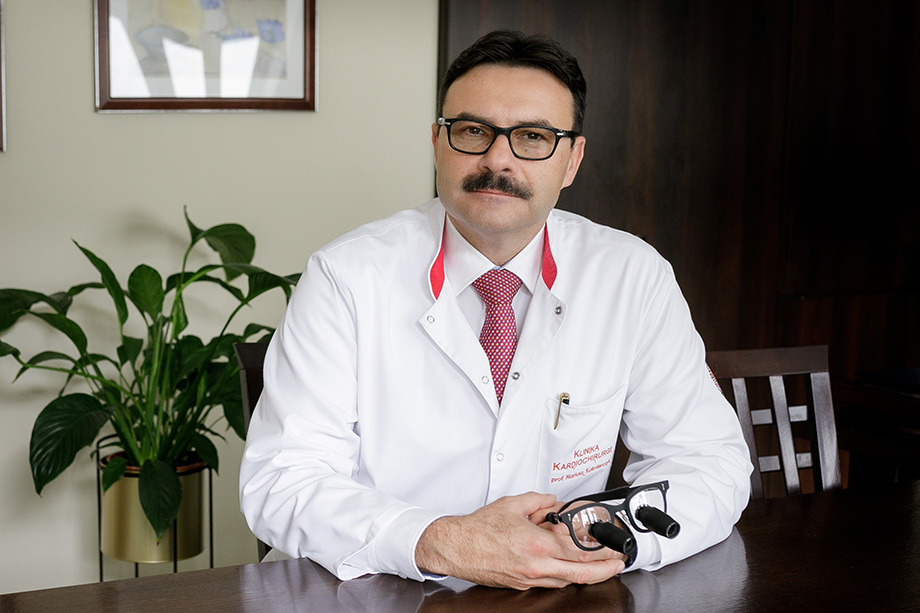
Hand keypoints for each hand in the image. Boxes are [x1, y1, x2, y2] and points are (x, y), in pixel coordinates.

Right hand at [415, 492, 626, 589]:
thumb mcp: (513, 505)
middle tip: (617, 564)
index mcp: (537, 545)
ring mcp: (529, 579)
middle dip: (604, 570)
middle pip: (580, 574)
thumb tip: (552, 501)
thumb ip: (539, 501)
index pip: (580, 552)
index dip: (602, 552)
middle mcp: (536, 566)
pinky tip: (566, 565)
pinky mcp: (521, 584)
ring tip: (596, 564)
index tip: (613, 548)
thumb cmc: (479, 529)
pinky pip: (549, 581)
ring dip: (584, 573)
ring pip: (565, 580)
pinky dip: (562, 574)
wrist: (457, 547)